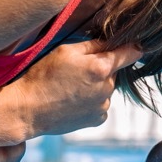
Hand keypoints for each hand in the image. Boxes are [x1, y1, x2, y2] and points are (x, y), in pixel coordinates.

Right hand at [11, 40, 141, 136]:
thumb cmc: (43, 76)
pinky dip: (91, 100)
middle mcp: (107, 88)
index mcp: (101, 68)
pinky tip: (73, 100)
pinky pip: (100, 104)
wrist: (28, 109)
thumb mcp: (66, 51)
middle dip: (101, 68)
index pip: (131, 53)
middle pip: (114, 71)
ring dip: (96, 85)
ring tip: (71, 87)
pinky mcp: (97, 119)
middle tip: (76, 70)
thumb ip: (94, 45)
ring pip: (106, 88)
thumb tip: (114, 41)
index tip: (134, 45)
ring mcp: (103, 106)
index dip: (132, 47)